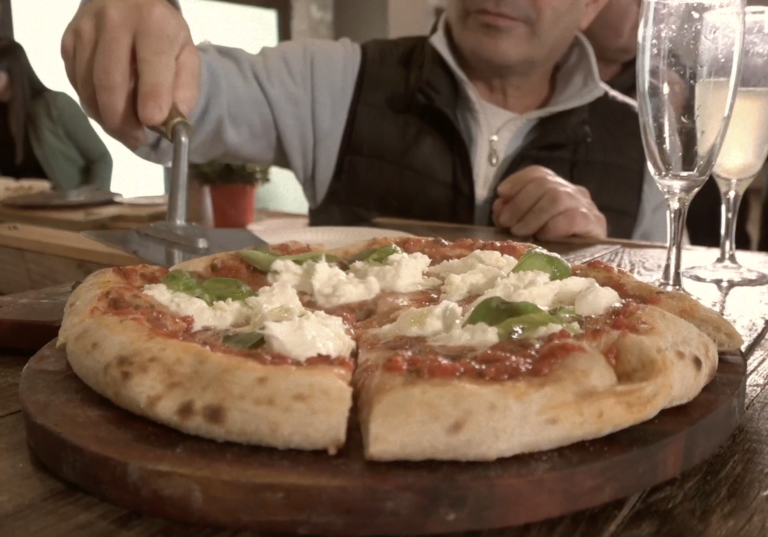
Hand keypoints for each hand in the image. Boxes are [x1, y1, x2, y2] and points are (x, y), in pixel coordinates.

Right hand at [61, 0, 199, 148]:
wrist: (127, 2)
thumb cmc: (162, 34)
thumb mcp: (186, 54)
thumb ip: (185, 88)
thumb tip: (172, 122)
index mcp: (153, 23)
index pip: (151, 64)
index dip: (152, 98)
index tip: (154, 125)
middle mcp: (114, 21)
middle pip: (110, 81)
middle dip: (122, 119)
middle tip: (136, 139)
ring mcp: (85, 30)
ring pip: (88, 86)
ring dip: (105, 117)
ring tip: (124, 131)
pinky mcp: (68, 41)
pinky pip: (76, 83)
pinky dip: (92, 104)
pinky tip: (108, 111)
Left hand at [491, 165, 607, 240]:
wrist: (587, 263)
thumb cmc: (553, 244)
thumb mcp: (527, 226)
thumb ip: (511, 215)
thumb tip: (499, 206)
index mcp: (557, 188)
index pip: (538, 173)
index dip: (517, 181)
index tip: (501, 193)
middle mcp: (573, 192)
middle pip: (544, 184)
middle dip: (520, 203)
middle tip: (507, 223)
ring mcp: (586, 206)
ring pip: (557, 198)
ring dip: (533, 215)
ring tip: (520, 231)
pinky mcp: (595, 224)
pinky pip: (573, 218)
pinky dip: (554, 226)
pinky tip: (544, 236)